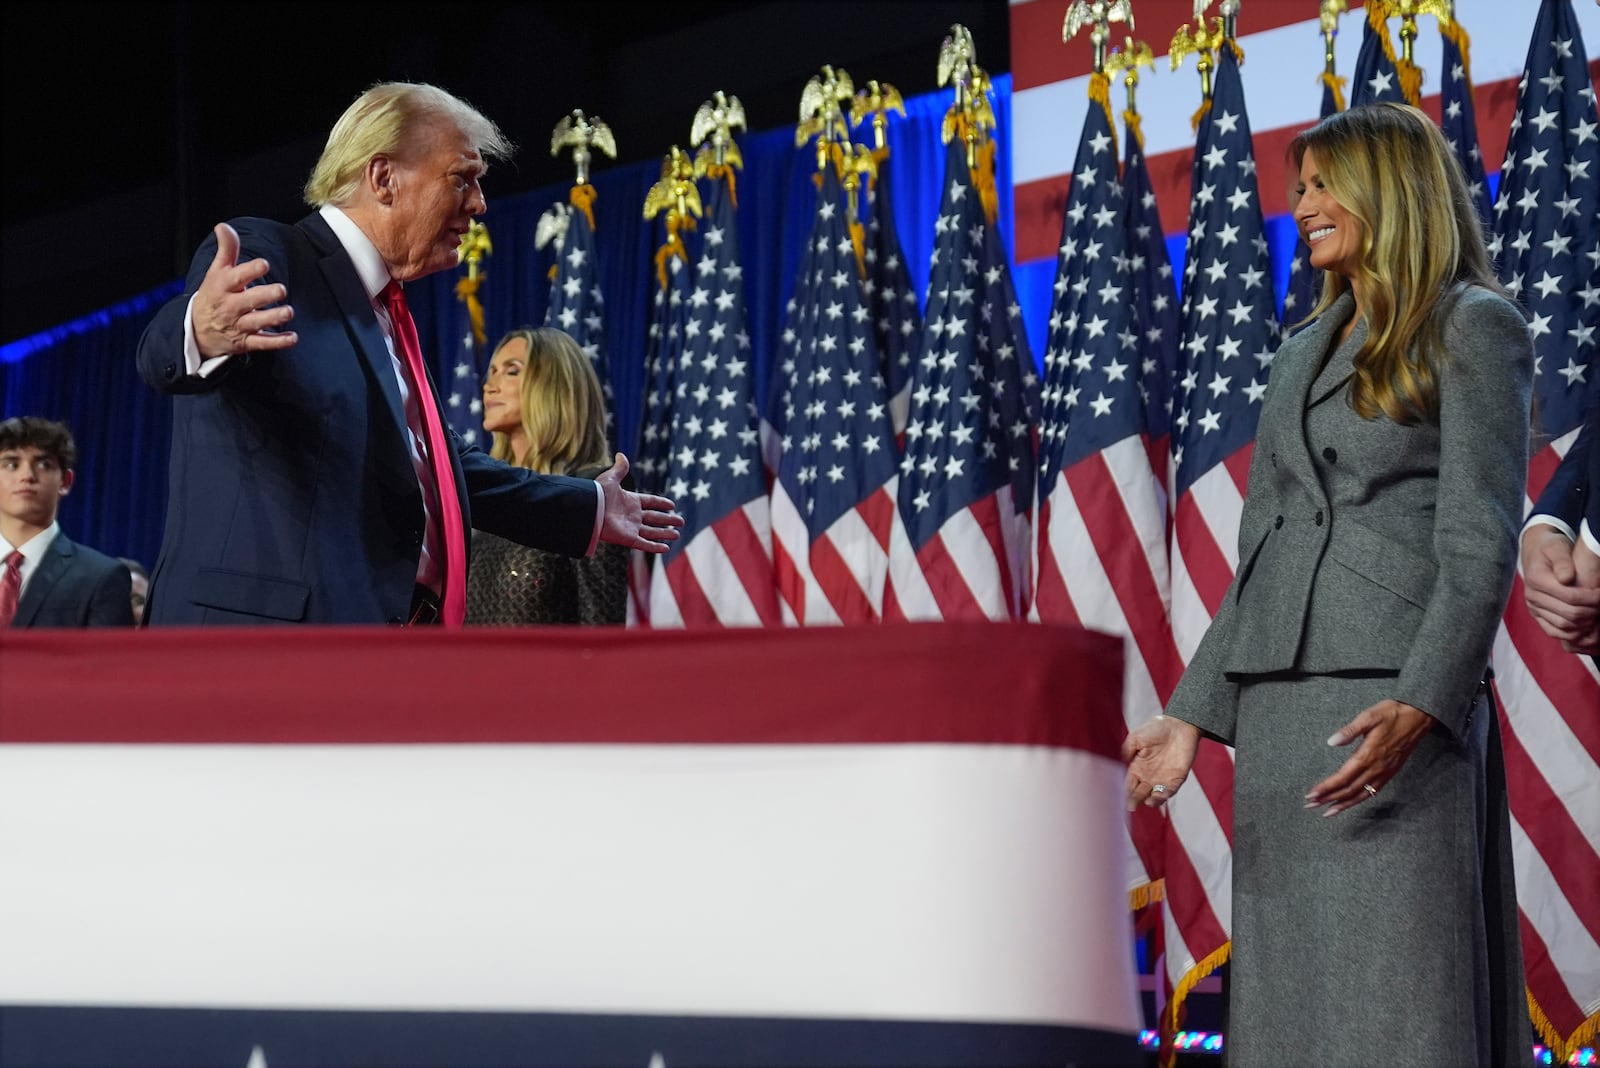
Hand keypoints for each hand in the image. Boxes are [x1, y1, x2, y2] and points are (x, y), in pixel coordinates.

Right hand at [191, 222, 297, 358]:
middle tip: (282, 289)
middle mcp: (230, 306)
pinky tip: (293, 337)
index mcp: (222, 286)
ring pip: (257, 323)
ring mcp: (238, 325)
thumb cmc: (214, 295)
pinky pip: (262, 344)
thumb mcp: (216, 272)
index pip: (235, 277)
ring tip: (289, 312)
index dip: (250, 270)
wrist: (198, 331)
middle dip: (265, 295)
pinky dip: (278, 342)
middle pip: (248, 301)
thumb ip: (226, 249)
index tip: (264, 264)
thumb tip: (223, 226)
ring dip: (273, 318)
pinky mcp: (245, 342)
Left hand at [596, 453, 683, 552]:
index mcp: (630, 501)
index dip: (661, 503)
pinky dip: (655, 547)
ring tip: (677, 534)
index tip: (672, 505)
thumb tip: (621, 455)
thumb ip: (619, 468)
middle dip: (668, 520)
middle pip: (654, 518)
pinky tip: (666, 548)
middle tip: (681, 522)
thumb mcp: (611, 478)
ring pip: (652, 532)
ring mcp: (631, 528)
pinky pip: (644, 544)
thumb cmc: (598, 494)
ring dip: (665, 534)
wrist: (589, 509)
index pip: (650, 502)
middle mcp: (632, 515)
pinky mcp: (628, 539)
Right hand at [1121, 715, 1200, 811]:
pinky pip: (1171, 790)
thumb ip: (1126, 750)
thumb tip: (1118, 763)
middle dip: (1135, 800)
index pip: (1128, 784)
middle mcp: (1149, 776)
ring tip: (1148, 802)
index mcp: (1137, 767)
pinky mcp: (1177, 778)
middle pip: (1140, 793)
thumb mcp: (1136, 737)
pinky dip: (1166, 795)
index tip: (1118, 798)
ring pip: (1155, 795)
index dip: (1123, 792)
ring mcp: (1163, 778)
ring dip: (1152, 801)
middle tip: (1131, 806)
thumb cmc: (1156, 728)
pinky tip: (1160, 796)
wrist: (1179, 724)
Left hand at [1305, 699, 1433, 816]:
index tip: (1311, 794)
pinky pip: (1373, 791)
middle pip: (1349, 790)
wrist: (1420, 717)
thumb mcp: (1369, 716)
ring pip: (1361, 794)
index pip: (1343, 777)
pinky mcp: (1391, 772)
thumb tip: (1331, 741)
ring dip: (1343, 804)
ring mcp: (1385, 772)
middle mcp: (1377, 768)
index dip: (1326, 788)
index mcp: (1368, 755)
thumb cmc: (1393, 713)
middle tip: (1311, 805)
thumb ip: (1350, 730)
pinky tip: (1350, 803)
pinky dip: (1359, 800)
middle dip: (1329, 799)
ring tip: (1328, 812)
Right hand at [1520, 526, 1599, 643]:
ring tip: (1596, 614)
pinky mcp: (1536, 615)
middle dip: (1591, 612)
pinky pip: (1553, 632)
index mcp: (1536, 579)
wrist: (1536, 554)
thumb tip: (1566, 578)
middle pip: (1569, 614)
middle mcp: (1532, 596)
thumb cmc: (1551, 548)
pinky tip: (1585, 625)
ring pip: (1563, 626)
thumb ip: (1562, 561)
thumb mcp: (1557, 547)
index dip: (1591, 598)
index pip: (1570, 596)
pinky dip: (1572, 633)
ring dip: (1585, 624)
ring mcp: (1533, 607)